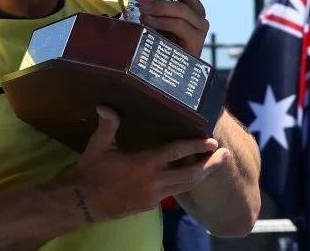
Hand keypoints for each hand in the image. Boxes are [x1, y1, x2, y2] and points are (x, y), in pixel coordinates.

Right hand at [62, 106, 228, 223]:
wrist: (83, 202)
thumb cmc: (91, 170)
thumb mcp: (99, 145)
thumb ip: (107, 125)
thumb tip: (105, 105)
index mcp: (144, 164)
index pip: (176, 153)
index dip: (196, 146)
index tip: (212, 141)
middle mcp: (153, 181)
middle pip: (191, 174)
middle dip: (211, 164)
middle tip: (226, 155)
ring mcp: (153, 195)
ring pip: (186, 187)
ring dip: (202, 176)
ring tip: (215, 166)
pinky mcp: (150, 205)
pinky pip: (173, 193)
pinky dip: (185, 184)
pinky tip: (189, 178)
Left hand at [133, 0, 209, 56]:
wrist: (164, 63)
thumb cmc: (157, 34)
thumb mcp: (147, 11)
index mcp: (188, 0)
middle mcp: (197, 9)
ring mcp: (199, 24)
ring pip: (183, 8)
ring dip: (160, 6)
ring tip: (142, 8)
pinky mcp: (196, 39)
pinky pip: (181, 26)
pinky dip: (162, 21)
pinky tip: (147, 22)